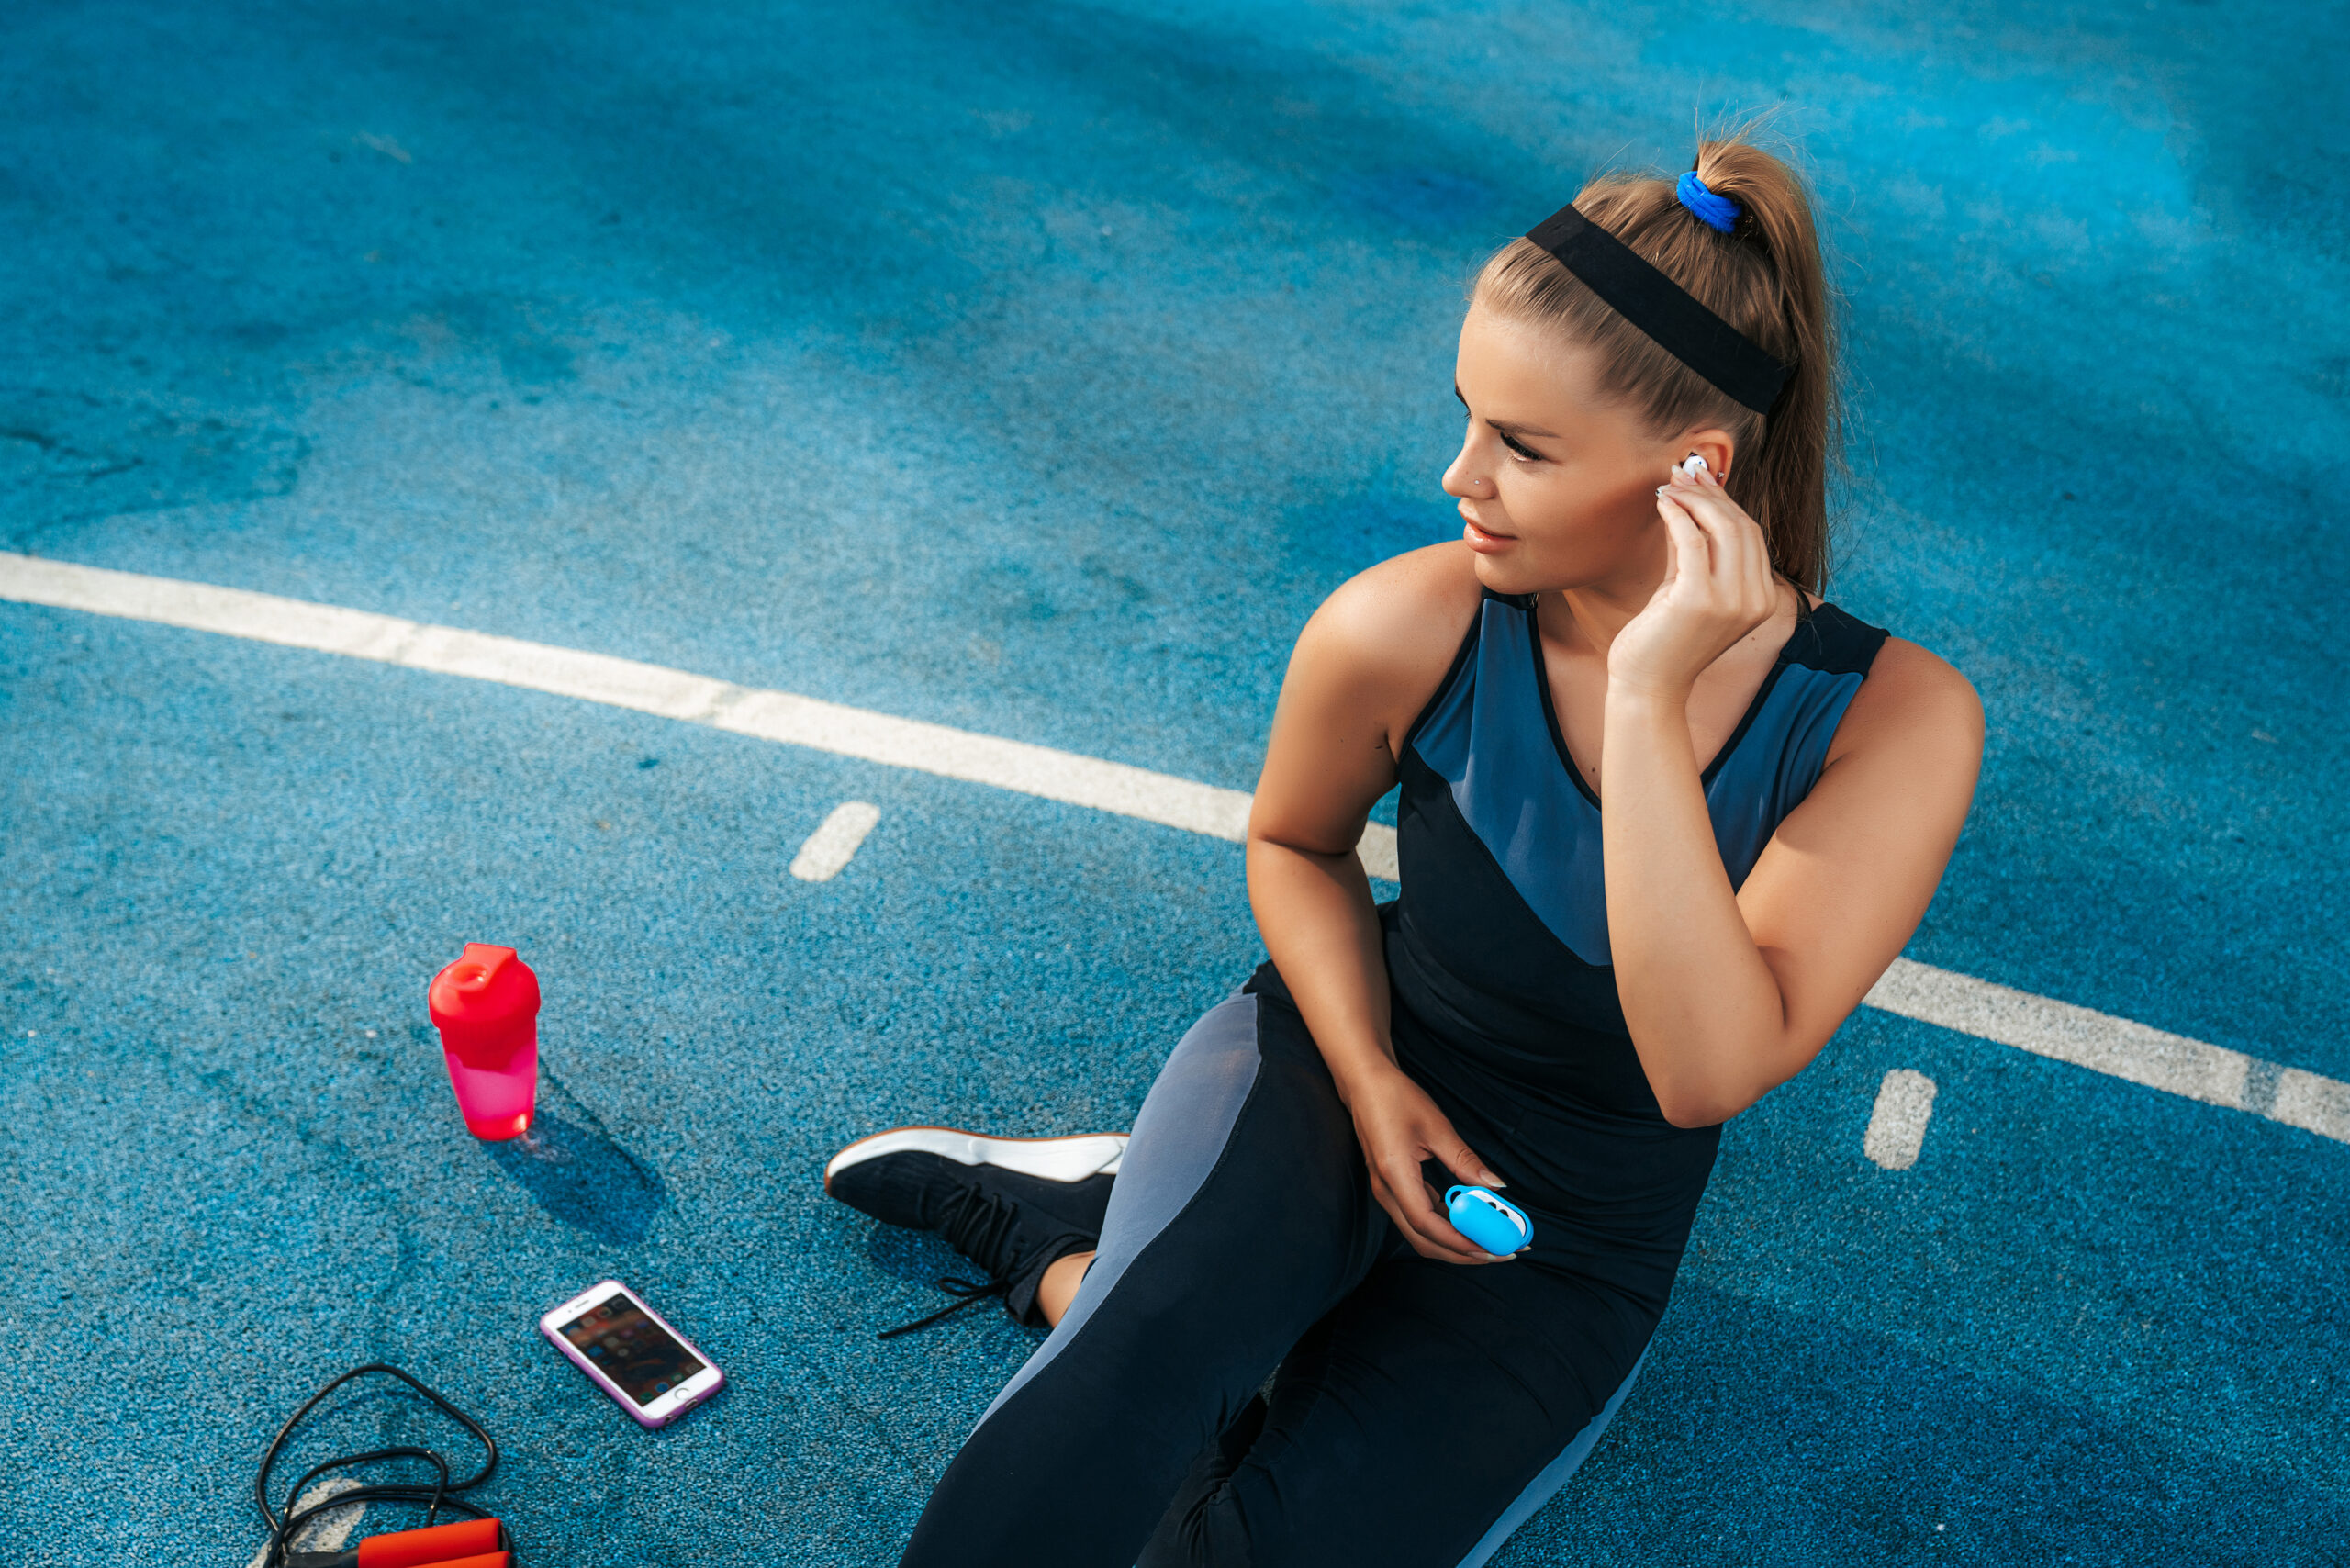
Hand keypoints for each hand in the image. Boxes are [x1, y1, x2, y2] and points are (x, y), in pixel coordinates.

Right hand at [1341, 1065, 1511, 1263]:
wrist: (1363, 1083)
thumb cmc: (1395, 1098)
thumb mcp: (1437, 1127)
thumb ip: (1466, 1162)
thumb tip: (1496, 1187)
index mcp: (1395, 1176)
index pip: (1428, 1225)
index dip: (1460, 1242)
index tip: (1492, 1248)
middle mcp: (1386, 1191)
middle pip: (1424, 1241)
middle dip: (1462, 1253)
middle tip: (1499, 1251)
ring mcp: (1387, 1192)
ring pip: (1421, 1234)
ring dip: (1455, 1242)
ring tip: (1489, 1239)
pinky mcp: (1392, 1188)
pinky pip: (1418, 1218)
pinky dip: (1445, 1226)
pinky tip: (1468, 1220)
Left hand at [1607, 460, 1783, 700]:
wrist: (1648, 686)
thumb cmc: (1664, 638)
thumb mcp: (1687, 587)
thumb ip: (1695, 549)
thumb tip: (1689, 497)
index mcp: (1762, 598)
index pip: (1751, 535)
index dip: (1726, 501)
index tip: (1700, 478)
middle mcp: (1754, 600)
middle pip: (1741, 526)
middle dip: (1710, 494)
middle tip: (1682, 473)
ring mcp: (1731, 602)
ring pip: (1722, 528)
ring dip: (1694, 499)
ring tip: (1668, 484)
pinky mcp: (1699, 600)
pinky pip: (1692, 541)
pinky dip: (1677, 515)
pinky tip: (1662, 503)